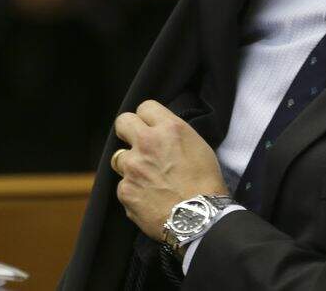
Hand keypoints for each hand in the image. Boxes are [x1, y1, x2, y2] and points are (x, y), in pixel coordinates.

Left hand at [111, 100, 227, 240]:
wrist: (200, 218)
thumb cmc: (206, 183)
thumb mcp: (198, 146)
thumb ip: (174, 135)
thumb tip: (161, 134)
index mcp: (169, 128)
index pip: (145, 107)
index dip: (148, 118)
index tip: (151, 126)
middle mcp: (146, 143)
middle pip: (122, 122)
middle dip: (128, 131)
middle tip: (138, 144)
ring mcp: (132, 167)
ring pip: (119, 157)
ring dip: (130, 164)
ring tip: (148, 178)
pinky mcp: (125, 190)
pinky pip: (123, 185)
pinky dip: (133, 190)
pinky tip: (149, 198)